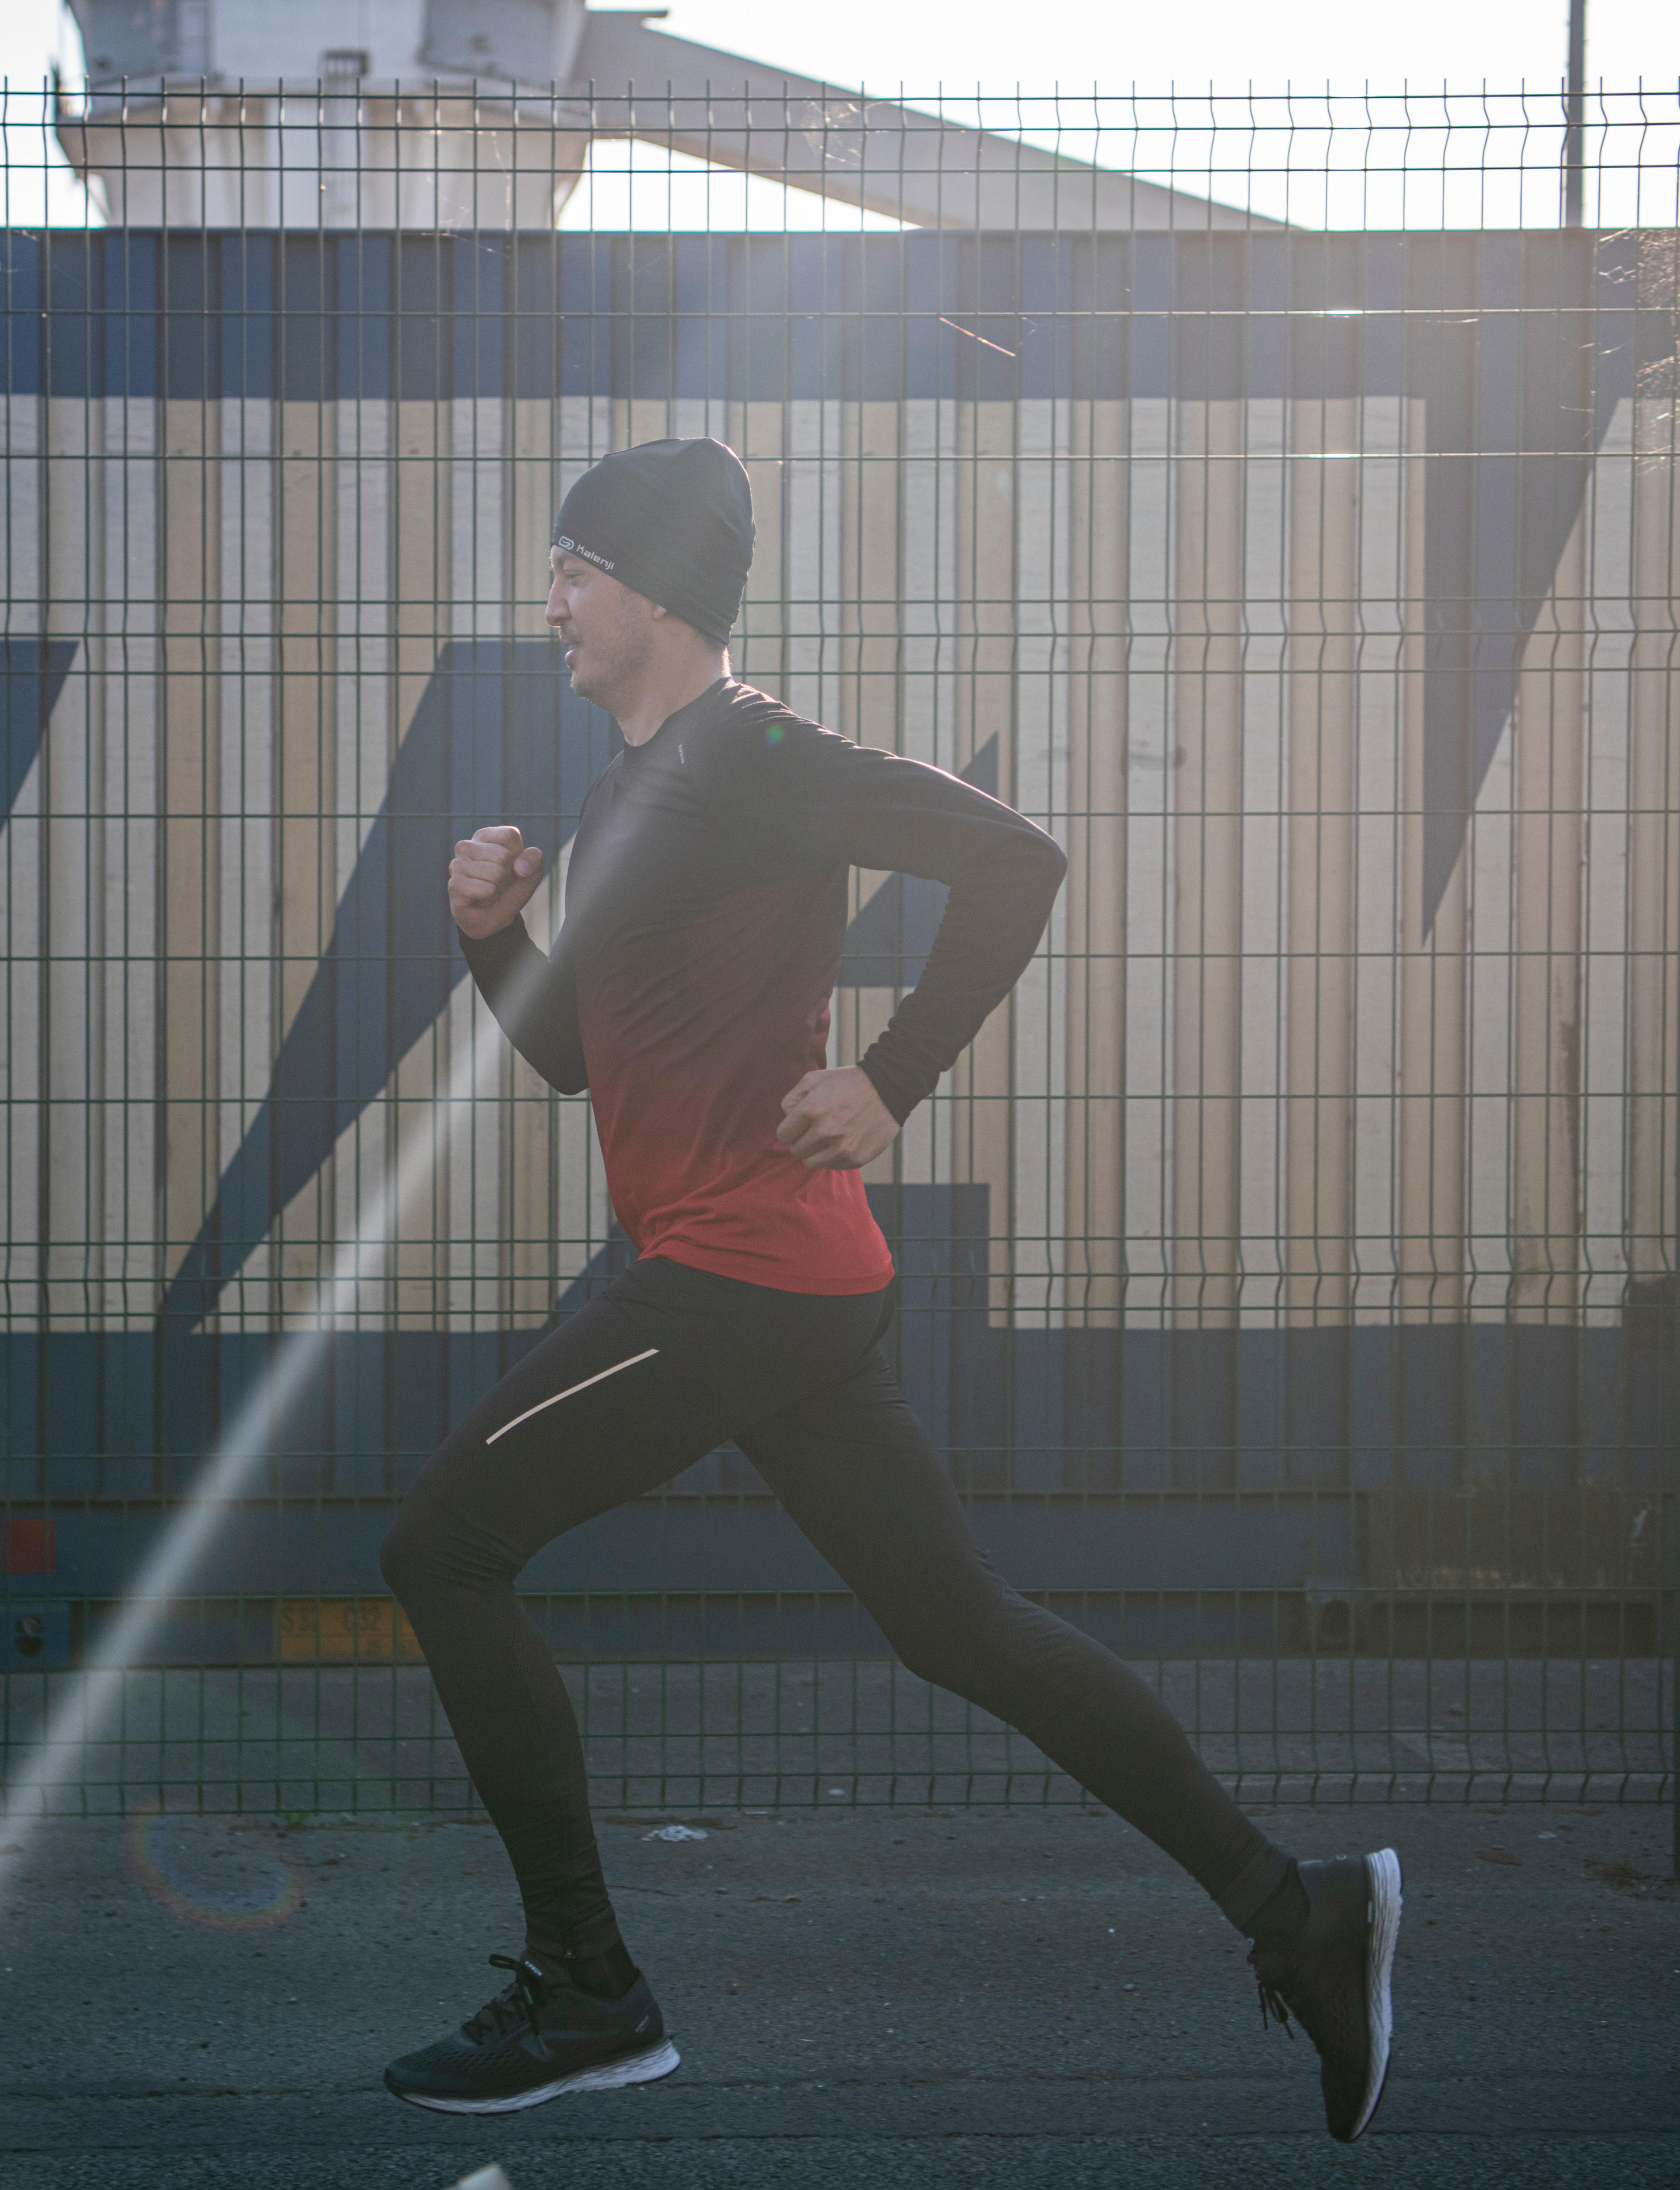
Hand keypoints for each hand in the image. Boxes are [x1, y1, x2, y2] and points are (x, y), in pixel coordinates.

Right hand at [448, 825, 544, 939]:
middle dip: (507, 875)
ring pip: (495, 873)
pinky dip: (490, 898)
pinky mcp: (454, 885)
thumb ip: (534, 860)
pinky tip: (481, 899)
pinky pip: (486, 890)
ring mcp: (457, 865)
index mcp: (484, 836)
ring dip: (499, 888)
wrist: (494, 918)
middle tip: (498, 883)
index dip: (517, 856)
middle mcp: (466, 846)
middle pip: (503, 855)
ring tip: (490, 891)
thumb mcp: (531, 873)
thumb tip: (520, 867)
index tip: (510, 867)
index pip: (509, 835)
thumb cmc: (509, 890)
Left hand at [775, 1065, 900, 1171]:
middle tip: (817, 1129)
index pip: (783, 1135)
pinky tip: (844, 1140)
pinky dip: (835, 1156)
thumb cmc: (847, 1082)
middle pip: (796, 1151)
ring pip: (811, 1163)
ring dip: (816, 1152)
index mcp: (810, 1111)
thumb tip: (786, 1118)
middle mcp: (824, 1132)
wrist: (887, 1089)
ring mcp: (841, 1148)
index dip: (790, 1130)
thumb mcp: (814, 1079)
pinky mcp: (855, 1158)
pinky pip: (833, 1165)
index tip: (800, 1125)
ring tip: (829, 1138)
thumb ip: (792, 1098)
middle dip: (803, 1141)